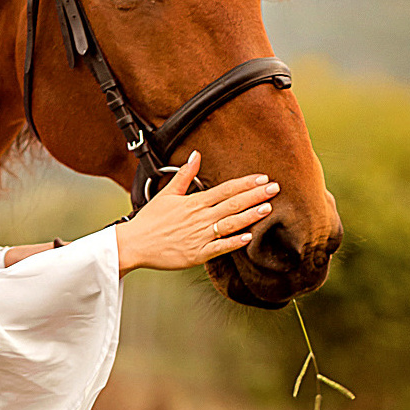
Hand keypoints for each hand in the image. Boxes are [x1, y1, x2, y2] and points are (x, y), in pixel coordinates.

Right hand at [114, 151, 278, 274]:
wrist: (134, 244)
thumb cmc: (150, 221)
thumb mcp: (166, 194)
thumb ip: (185, 175)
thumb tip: (195, 155)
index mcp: (193, 202)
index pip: (225, 189)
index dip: (245, 183)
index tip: (263, 178)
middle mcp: (199, 217)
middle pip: (232, 204)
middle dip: (255, 196)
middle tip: (275, 189)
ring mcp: (199, 236)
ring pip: (230, 224)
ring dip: (250, 216)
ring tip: (267, 209)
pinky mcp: (196, 254)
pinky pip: (219, 248)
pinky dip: (234, 242)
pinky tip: (249, 237)